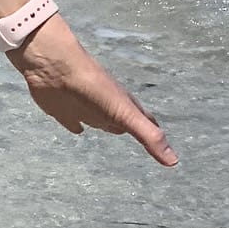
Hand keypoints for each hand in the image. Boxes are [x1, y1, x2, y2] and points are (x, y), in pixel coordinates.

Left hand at [8, 15, 177, 165]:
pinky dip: (75, 126)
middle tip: (140, 139)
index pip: (145, 121)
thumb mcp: (125, 113)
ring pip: (99, 118)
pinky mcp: (62, 108)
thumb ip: (148, 136)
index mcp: (124, 106)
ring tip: (111, 131)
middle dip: (131, 128)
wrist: (54, 66)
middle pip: (123, 120)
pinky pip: (71, 119)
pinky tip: (77, 130)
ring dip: (105, 125)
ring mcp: (83, 106)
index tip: (163, 144)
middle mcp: (106, 106)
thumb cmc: (93, 87)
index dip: (154, 132)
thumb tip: (174, 161)